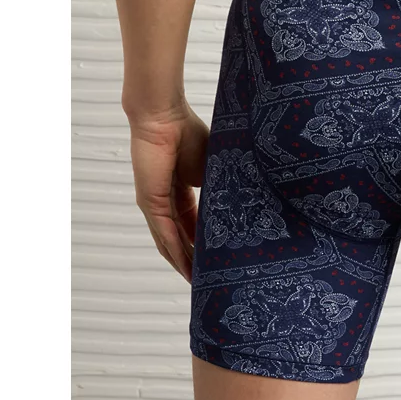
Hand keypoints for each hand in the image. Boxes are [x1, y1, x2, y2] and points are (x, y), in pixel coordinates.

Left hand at [128, 103, 208, 281]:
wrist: (165, 117)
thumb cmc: (187, 132)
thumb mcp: (213, 167)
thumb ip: (224, 185)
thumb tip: (250, 197)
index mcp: (179, 192)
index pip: (192, 226)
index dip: (204, 244)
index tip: (218, 260)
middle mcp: (165, 202)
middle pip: (180, 239)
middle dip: (193, 260)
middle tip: (208, 280)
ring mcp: (155, 204)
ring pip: (170, 241)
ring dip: (183, 263)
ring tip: (198, 282)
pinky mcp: (150, 202)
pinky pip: (165, 233)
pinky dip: (176, 251)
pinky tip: (187, 267)